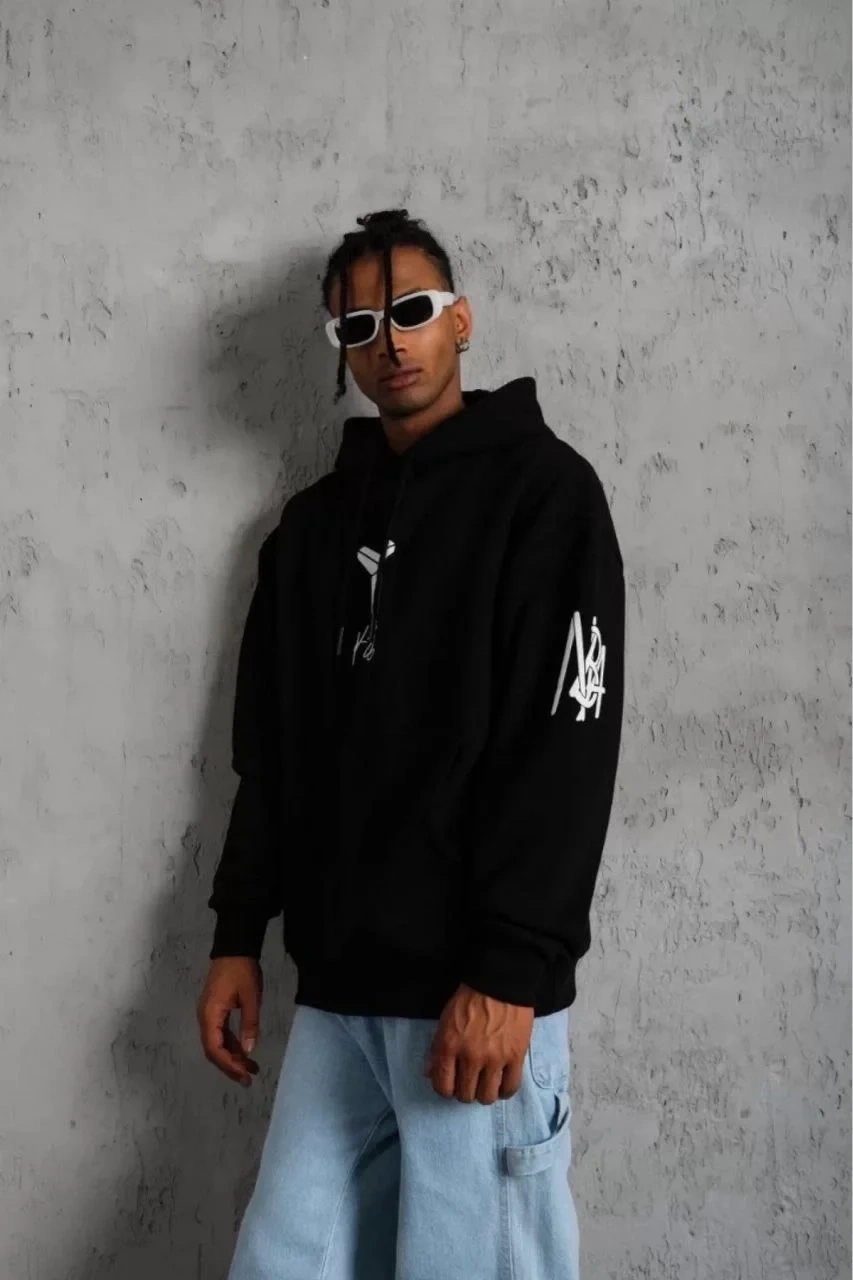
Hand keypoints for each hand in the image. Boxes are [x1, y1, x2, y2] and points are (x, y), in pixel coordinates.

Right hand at [197, 956, 262, 1086]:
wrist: (234, 947)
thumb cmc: (242, 971)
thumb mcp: (251, 997)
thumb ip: (250, 1024)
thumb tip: (249, 1051)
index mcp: (209, 1015)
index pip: (214, 1048)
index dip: (228, 1064)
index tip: (244, 1075)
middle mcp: (205, 1017)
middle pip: (214, 1049)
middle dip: (230, 1065)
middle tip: (249, 1079)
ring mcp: (209, 1014)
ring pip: (218, 1043)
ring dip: (233, 1056)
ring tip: (252, 1069)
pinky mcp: (215, 1010)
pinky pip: (221, 1033)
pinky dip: (232, 1044)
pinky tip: (245, 1052)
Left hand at [423, 983, 534, 1104]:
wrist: (499, 982)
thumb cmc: (469, 999)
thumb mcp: (445, 1021)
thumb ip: (436, 1049)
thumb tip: (429, 1074)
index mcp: (449, 1046)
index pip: (443, 1086)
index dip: (445, 1090)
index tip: (451, 1085)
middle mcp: (471, 1057)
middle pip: (465, 1095)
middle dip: (464, 1092)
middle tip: (469, 1083)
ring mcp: (495, 1058)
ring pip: (487, 1096)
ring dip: (484, 1094)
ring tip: (485, 1085)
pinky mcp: (516, 1056)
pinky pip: (511, 1087)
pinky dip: (505, 1091)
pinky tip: (501, 1084)